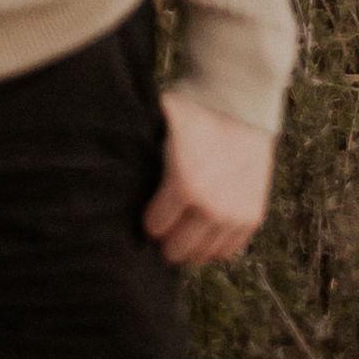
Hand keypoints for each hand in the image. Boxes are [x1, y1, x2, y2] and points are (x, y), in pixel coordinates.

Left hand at [144, 89, 272, 269]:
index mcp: (183, 186)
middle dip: (166, 242)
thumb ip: (139, 150)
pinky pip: (230, 249)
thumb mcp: (157, 127)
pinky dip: (216, 247)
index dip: (147, 223)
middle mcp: (211, 208)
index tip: (146, 216)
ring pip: (205, 254)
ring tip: (182, 235)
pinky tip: (204, 236)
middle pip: (178, 249)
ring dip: (191, 248)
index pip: (155, 228)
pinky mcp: (253, 216)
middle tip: (162, 232)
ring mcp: (234, 215)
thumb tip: (105, 160)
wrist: (239, 104)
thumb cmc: (193, 111)